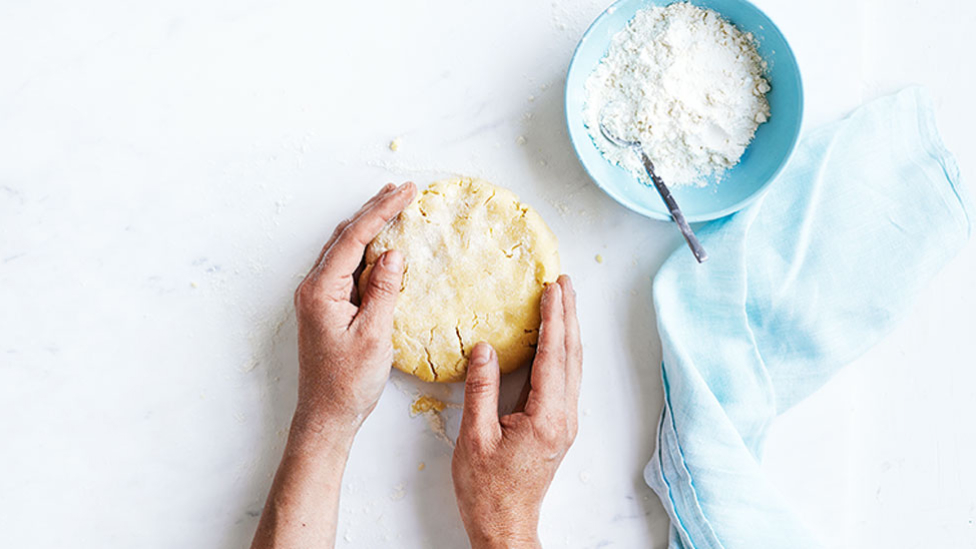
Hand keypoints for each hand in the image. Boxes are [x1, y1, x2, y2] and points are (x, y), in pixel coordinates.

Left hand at [251, 183, 415, 548]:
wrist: (325, 416)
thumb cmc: (349, 383)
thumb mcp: (375, 335)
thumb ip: (383, 290)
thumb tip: (393, 253)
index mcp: (321, 290)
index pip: (355, 238)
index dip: (382, 211)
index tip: (407, 192)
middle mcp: (313, 288)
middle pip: (345, 236)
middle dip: (374, 210)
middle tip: (403, 190)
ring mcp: (316, 297)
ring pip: (343, 249)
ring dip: (368, 226)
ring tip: (392, 205)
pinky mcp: (324, 307)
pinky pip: (344, 266)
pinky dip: (364, 249)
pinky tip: (380, 245)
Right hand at [451, 275, 581, 548]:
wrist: (505, 525)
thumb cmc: (487, 489)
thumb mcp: (475, 438)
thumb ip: (481, 390)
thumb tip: (486, 349)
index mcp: (546, 418)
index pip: (553, 356)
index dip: (554, 319)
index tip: (552, 288)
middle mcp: (564, 417)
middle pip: (572, 356)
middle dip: (568, 315)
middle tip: (564, 282)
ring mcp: (565, 423)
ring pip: (573, 366)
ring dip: (569, 331)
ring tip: (564, 301)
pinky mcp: (559, 427)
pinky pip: (567, 379)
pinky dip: (564, 351)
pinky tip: (556, 341)